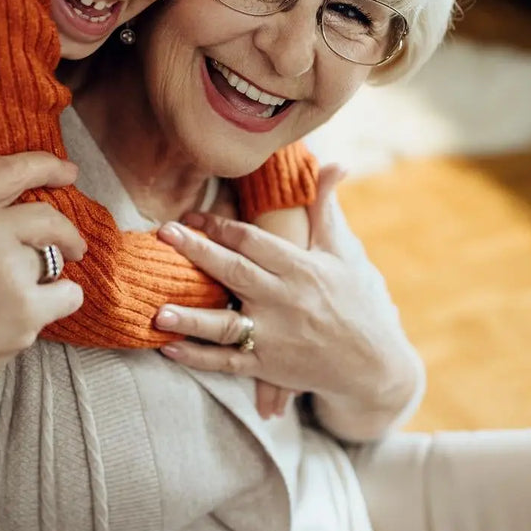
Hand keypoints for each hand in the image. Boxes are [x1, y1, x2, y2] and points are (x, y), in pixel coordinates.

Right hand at [0, 152, 85, 478]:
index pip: (9, 169)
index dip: (46, 166)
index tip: (68, 171)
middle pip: (47, 216)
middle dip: (66, 231)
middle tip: (73, 244)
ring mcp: (6, 271)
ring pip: (54, 260)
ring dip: (45, 276)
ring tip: (9, 301)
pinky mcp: (25, 313)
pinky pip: (67, 295)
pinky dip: (56, 305)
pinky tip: (27, 318)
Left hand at [154, 166, 418, 427]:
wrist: (372, 364)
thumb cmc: (354, 302)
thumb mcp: (341, 253)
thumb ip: (325, 209)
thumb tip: (336, 163)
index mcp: (301, 268)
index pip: (253, 241)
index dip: (220, 226)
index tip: (189, 216)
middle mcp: (285, 300)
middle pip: (234, 272)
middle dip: (197, 252)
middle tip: (164, 234)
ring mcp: (275, 337)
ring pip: (226, 325)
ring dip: (191, 318)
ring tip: (158, 311)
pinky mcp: (268, 367)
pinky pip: (228, 363)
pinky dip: (198, 358)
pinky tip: (169, 348)